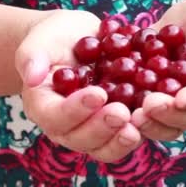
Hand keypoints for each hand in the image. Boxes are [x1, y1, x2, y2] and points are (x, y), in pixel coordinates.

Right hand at [15, 10, 141, 161]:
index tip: (98, 94)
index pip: (54, 116)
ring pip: (103, 148)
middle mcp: (65, 126)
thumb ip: (32, 55)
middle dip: (101, 128)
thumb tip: (31, 76)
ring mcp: (90, 130)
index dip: (75, 110)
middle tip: (122, 113)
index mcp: (43, 106)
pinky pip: (124, 138)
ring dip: (120, 140)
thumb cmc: (54, 38)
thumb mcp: (41, 39)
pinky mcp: (114, 127)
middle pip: (79, 139)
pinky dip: (140, 132)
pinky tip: (154, 119)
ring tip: (139, 125)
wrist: (78, 40)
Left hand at [131, 0, 185, 140]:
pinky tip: (114, 113)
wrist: (185, 34)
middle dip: (169, 114)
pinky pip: (149, 121)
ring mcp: (180, 109)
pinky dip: (133, 122)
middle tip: (147, 107)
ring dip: (151, 125)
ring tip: (131, 117)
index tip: (182, 98)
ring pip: (169, 126)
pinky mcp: (158, 110)